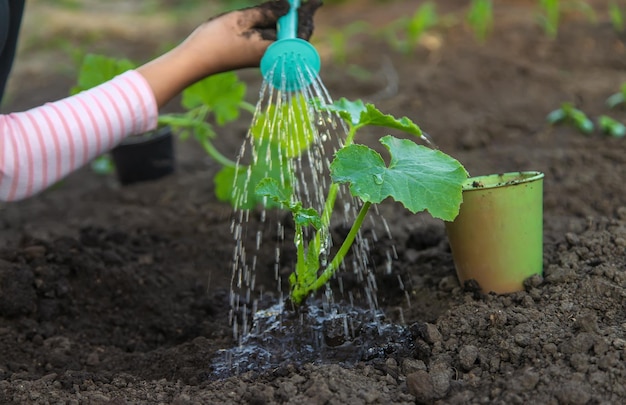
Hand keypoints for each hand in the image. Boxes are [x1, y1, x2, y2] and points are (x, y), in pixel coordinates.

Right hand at [138, 0, 322, 106]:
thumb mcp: (244, 19)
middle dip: (301, 18)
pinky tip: (274, 13)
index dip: (308, 16)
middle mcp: (271, 56)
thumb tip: (289, 7)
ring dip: (289, 20)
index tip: (315, 2)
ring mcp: (263, 55)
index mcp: (273, 50)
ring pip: (283, 36)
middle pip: (295, 36)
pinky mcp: (254, 53)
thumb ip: (268, 11)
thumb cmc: (217, 40)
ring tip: (291, 5)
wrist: (195, 59)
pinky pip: (272, 38)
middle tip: (308, 2)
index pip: (301, 34)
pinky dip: (276, 25)